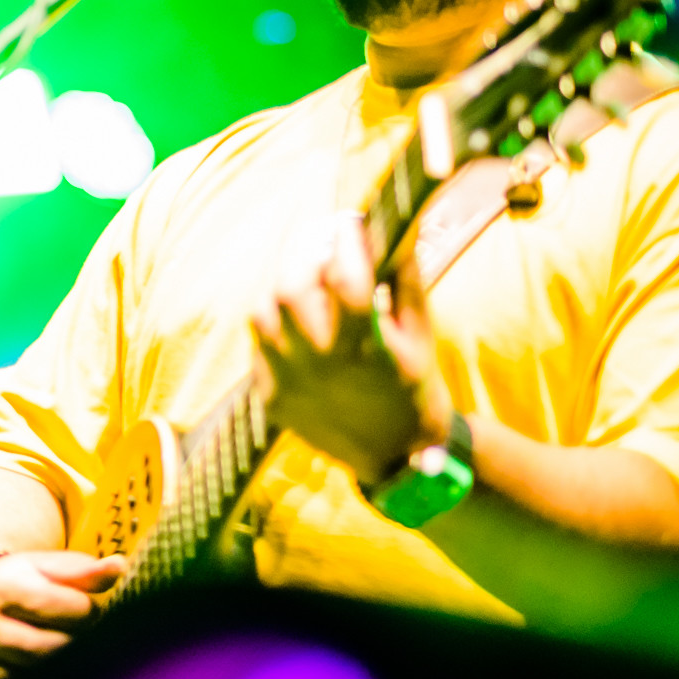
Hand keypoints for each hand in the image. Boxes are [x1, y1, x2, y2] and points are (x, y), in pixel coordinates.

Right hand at [0, 550, 125, 678]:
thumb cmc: (21, 582)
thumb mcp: (46, 567)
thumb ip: (84, 570)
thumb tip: (120, 566)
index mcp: (1, 590)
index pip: (64, 607)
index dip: (89, 611)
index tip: (89, 610)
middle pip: (54, 647)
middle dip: (81, 643)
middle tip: (85, 636)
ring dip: (69, 670)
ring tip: (74, 654)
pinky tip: (57, 676)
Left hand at [251, 216, 450, 483]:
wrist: (396, 457)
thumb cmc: (415, 385)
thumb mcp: (421, 332)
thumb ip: (405, 277)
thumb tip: (398, 223)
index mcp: (366, 349)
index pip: (345, 279)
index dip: (346, 241)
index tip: (351, 221)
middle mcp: (320, 366)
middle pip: (288, 290)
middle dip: (305, 255)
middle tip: (323, 240)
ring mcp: (288, 383)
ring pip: (262, 312)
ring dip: (283, 287)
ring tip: (310, 280)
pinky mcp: (269, 396)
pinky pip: (258, 344)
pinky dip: (275, 323)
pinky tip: (299, 319)